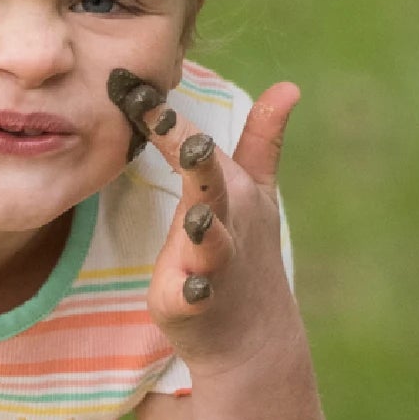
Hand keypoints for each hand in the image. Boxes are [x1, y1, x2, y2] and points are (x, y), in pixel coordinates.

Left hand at [131, 78, 305, 364]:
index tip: (129, 86)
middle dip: (197, 160)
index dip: (168, 120)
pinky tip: (187, 289)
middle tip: (176, 131)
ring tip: (197, 216)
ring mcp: (214, 265)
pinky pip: (194, 298)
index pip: (200, 146)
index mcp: (231, 189)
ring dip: (205, 228)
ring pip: (210, 242)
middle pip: (212, 184)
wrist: (254, 333)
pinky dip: (193, 293)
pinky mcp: (196, 305)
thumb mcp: (255, 193)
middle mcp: (226, 221)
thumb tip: (288, 86)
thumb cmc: (245, 252)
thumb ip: (262, 140)